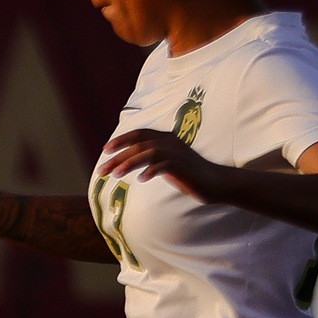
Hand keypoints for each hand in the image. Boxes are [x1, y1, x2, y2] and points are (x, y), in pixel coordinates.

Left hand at [98, 129, 240, 201]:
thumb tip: (124, 162)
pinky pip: (165, 165)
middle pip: (139, 145)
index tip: (105, 150)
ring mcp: (178, 154)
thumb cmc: (187, 174)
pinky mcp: (184, 166)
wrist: (215, 182)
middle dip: (118, 157)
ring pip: (149, 153)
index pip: (140, 134)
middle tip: (101, 170)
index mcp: (165, 139)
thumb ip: (148, 159)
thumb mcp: (164, 163)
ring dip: (130, 163)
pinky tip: (141, 180)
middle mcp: (170, 143)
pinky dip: (152, 170)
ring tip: (116, 174)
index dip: (121, 140)